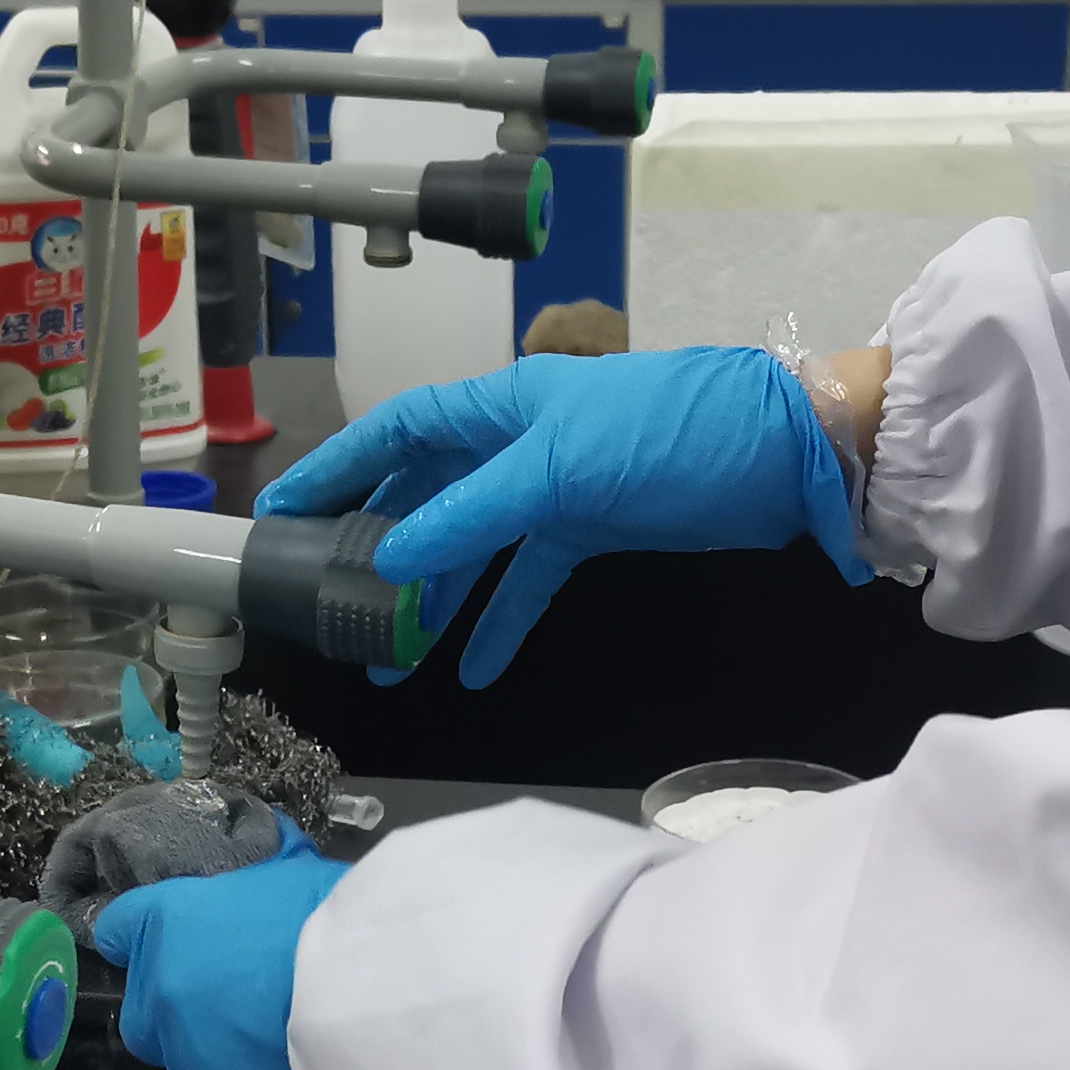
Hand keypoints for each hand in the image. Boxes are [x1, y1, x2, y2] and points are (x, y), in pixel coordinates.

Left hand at [88, 826, 345, 1069]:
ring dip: (216, 1049)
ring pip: (187, 1060)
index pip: (118, 928)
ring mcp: (189, 1055)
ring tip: (272, 1034)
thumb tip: (276, 848)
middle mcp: (159, 992)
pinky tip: (295, 1065)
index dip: (140, 936)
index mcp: (165, 922)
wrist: (363, 986)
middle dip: (173, 1009)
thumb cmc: (326, 913)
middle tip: (231, 996)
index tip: (167, 941)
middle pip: (142, 1012)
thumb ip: (261, 878)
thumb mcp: (289, 870)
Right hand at [258, 349, 872, 685]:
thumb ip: (472, 514)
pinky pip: (527, 578)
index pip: (398, 433)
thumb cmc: (672, 430)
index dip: (340, 468)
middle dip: (374, 545)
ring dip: (432, 599)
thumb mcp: (560, 470)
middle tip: (325, 597)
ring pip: (471, 545)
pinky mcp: (591, 528)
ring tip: (390, 659)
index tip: (284, 512)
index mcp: (500, 404)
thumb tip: (393, 560)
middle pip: (425, 491)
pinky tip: (471, 666)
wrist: (784, 453)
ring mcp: (554, 487)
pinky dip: (500, 619)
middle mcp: (517, 441)